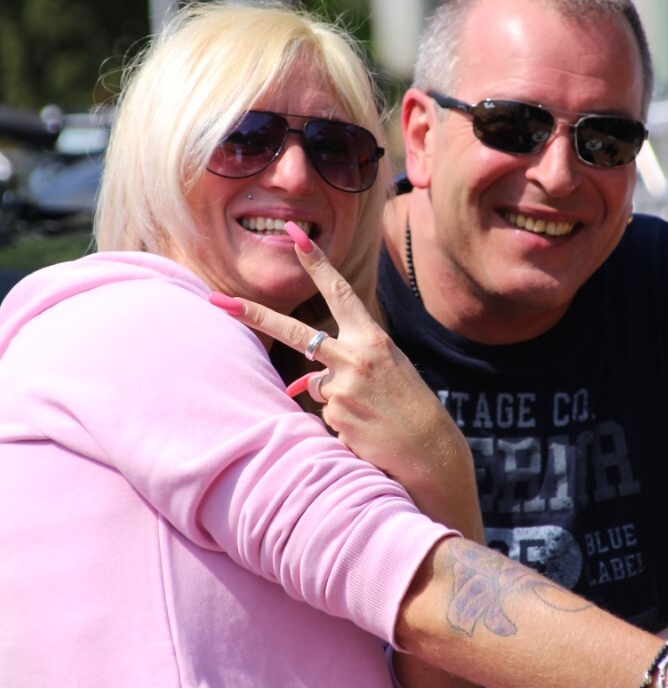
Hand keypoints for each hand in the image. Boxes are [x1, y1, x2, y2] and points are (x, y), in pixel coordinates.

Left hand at [210, 224, 482, 542]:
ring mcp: (344, 385)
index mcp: (372, 337)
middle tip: (217, 299)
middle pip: (294, 331)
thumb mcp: (382, 374)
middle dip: (253, 315)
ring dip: (335, 399)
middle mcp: (356, 355)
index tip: (296, 235)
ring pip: (314, 385)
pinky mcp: (336, 415)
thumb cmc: (407, 409)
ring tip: (370, 415)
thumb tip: (298, 386)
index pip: (339, 292)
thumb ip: (342, 369)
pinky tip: (367, 432)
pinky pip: (324, 414)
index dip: (316, 262)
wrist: (430, 452)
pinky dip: (341, 423)